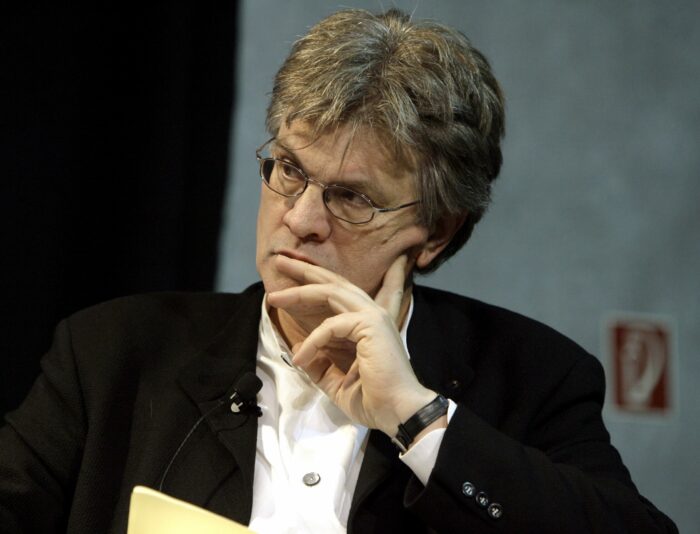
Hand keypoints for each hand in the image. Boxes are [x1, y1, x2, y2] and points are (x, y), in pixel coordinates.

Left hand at [267, 254, 436, 436]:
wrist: (397, 413)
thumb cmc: (372, 399)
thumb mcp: (335, 382)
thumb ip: (319, 365)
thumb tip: (297, 349)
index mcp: (364, 324)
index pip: (338, 293)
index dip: (313, 282)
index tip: (288, 277)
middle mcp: (370, 313)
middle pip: (332, 283)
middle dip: (304, 272)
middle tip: (278, 261)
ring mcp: (372, 316)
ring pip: (330, 292)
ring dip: (299, 292)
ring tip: (273, 297)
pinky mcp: (370, 324)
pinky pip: (330, 326)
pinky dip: (312, 341)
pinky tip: (300, 357)